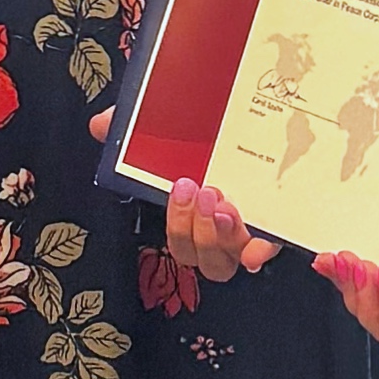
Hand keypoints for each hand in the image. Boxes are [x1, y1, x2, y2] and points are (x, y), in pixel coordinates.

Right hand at [87, 111, 274, 284]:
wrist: (257, 118)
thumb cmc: (206, 138)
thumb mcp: (168, 129)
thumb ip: (133, 130)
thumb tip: (102, 125)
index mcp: (194, 216)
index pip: (180, 242)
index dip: (179, 226)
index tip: (178, 188)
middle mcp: (220, 232)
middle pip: (203, 259)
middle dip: (196, 229)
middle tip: (202, 191)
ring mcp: (249, 233)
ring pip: (230, 259)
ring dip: (222, 237)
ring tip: (224, 204)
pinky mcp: (276, 226)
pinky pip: (271, 248)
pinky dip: (263, 249)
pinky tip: (257, 244)